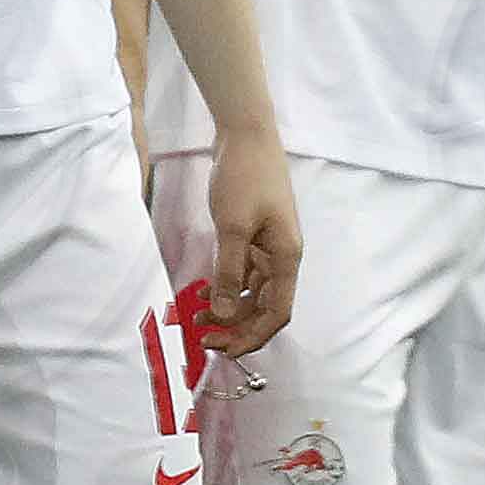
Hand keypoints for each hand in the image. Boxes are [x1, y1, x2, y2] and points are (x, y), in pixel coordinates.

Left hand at [201, 114, 301, 364]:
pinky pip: (243, 272)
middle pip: (265, 307)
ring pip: (253, 292)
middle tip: (203, 338)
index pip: (277, 313)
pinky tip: (203, 293)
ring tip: (197, 318)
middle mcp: (282, 257)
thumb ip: (229, 272)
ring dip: (229, 309)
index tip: (224, 349)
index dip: (253, 336)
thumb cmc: (244, 178)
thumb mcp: (233, 227)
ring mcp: (269, 247)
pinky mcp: (254, 236)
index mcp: (286, 259)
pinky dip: (226, 286)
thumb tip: (225, 314)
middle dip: (238, 327)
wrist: (246, 135)